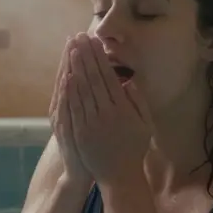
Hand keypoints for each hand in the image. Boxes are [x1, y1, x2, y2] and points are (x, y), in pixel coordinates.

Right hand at [49, 37, 88, 183]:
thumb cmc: (90, 144)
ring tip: (71, 49)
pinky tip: (68, 78)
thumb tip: (104, 79)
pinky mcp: (65, 129)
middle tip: (74, 36)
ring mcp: (63, 118)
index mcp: (73, 104)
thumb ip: (94, 99)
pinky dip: (66, 93)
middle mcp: (64, 108)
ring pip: (65, 89)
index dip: (78, 57)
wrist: (81, 171)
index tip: (82, 38)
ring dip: (68, 68)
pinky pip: (65, 108)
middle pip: (68, 77)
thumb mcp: (90, 119)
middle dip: (72, 56)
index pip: (76, 75)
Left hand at [65, 34, 151, 183]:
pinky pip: (75, 107)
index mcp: (124, 109)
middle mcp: (108, 113)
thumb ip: (138, 102)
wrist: (119, 176)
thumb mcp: (145, 125)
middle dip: (86, 56)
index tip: (94, 41)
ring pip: (83, 89)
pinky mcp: (81, 131)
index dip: (100, 58)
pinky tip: (67, 75)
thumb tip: (129, 81)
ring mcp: (92, 122)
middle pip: (94, 79)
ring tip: (72, 48)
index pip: (109, 77)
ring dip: (77, 67)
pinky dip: (71, 90)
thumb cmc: (134, 149)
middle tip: (80, 37)